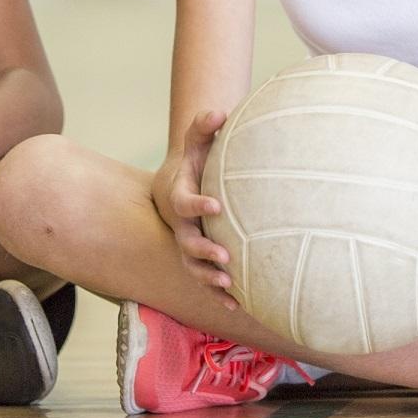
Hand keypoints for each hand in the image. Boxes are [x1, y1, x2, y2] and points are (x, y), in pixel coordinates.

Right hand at [151, 108, 234, 300]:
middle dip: (204, 252)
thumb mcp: (196, 144)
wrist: (179, 188)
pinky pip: (206, 281)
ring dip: (210, 279)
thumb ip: (202, 128)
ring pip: (195, 268)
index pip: (186, 204)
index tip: (217, 206)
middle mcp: (182, 227)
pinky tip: (238, 306)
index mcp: (180, 198)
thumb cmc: (194, 163)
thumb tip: (218, 111)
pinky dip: (219, 295)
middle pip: (187, 244)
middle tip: (224, 257)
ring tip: (229, 284)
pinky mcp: (200, 260)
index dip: (199, 206)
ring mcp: (189, 246)